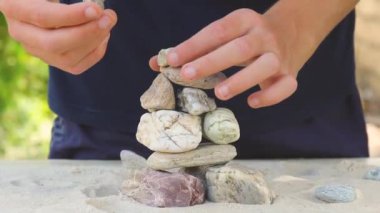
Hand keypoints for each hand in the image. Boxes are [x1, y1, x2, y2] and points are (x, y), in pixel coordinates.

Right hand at [0, 0, 116, 73]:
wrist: (43, 1)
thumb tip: (93, 6)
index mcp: (13, 6)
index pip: (42, 16)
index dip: (71, 16)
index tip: (96, 9)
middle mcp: (20, 32)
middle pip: (53, 43)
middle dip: (87, 32)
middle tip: (108, 17)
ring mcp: (36, 50)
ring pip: (66, 57)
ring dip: (95, 41)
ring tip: (108, 21)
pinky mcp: (52, 60)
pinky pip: (76, 65)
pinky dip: (95, 52)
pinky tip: (104, 35)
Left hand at [150, 8, 299, 108]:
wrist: (293, 30)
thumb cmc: (248, 36)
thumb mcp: (225, 34)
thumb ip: (194, 48)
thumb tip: (157, 63)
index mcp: (244, 21)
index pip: (216, 32)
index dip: (193, 46)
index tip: (171, 60)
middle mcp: (263, 36)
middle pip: (239, 47)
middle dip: (211, 61)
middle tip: (187, 75)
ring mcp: (279, 55)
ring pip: (264, 66)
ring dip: (241, 80)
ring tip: (219, 93)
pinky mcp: (290, 73)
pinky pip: (286, 86)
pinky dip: (270, 96)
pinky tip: (252, 103)